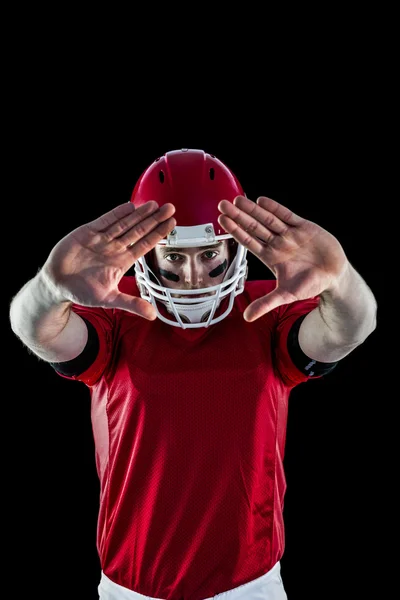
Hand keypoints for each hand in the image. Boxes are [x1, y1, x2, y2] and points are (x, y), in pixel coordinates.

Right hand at [41, 201, 175, 317]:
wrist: (57, 284)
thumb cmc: (82, 291)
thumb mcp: (109, 299)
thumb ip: (131, 304)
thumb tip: (152, 315)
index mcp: (122, 261)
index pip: (144, 245)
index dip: (158, 234)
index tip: (172, 224)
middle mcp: (115, 248)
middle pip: (139, 230)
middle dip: (154, 219)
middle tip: (170, 208)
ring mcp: (102, 239)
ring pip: (124, 223)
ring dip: (139, 214)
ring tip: (154, 204)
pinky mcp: (88, 232)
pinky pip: (105, 221)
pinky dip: (117, 213)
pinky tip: (130, 207)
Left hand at [218, 195, 347, 320]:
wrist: (334, 276)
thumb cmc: (309, 285)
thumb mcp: (286, 296)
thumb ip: (266, 303)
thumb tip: (247, 317)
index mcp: (270, 257)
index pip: (248, 242)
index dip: (235, 231)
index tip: (221, 222)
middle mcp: (277, 243)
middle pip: (254, 227)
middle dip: (239, 216)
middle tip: (223, 205)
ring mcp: (290, 234)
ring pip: (268, 219)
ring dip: (253, 210)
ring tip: (238, 200)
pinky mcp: (304, 227)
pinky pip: (287, 215)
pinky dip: (275, 208)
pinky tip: (262, 201)